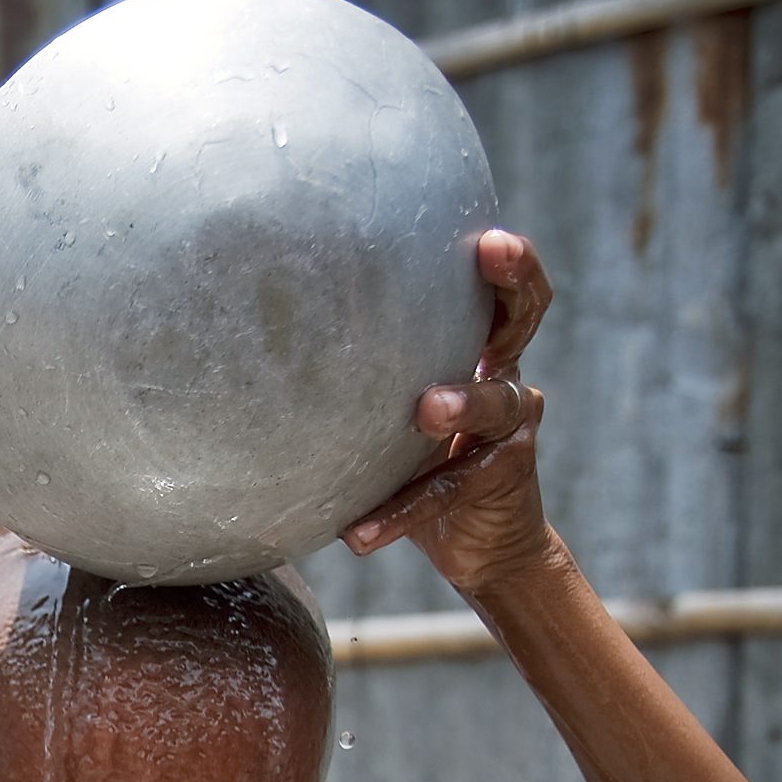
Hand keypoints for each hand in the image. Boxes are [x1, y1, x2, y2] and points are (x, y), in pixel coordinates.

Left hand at [342, 230, 555, 589]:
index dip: (506, 260)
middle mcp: (505, 377)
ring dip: (461, 402)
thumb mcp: (393, 412)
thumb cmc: (419, 463)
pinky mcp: (503, 482)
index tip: (485, 234)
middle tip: (491, 252)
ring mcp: (510, 430)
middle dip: (513, 278)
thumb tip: (256, 347)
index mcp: (477, 350)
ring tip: (426, 410)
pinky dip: (401, 512)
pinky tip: (359, 534)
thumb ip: (361, 379)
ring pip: (496, 403)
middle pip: (525, 316)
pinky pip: (449, 489)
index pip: (502, 291)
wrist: (480, 546)